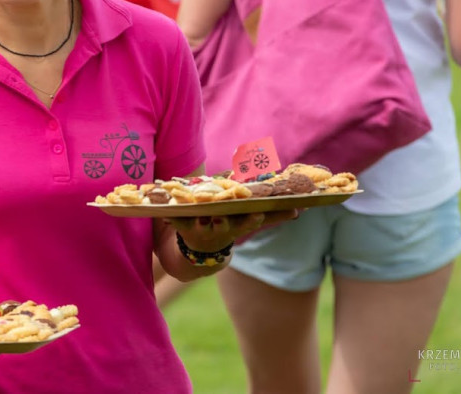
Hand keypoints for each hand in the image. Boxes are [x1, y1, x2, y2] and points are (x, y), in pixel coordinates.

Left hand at [167, 209, 300, 251]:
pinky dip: (167, 217)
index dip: (254, 219)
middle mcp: (220, 229)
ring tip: (196, 216)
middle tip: (226, 216)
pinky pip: (174, 221)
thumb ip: (272, 216)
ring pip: (200, 223)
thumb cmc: (229, 227)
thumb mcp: (247, 222)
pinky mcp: (183, 227)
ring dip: (198, 220)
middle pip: (224, 225)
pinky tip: (162, 213)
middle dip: (225, 221)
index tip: (260, 214)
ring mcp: (202, 229)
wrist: (201, 251)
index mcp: (237, 226)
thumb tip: (299, 209)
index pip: (249, 223)